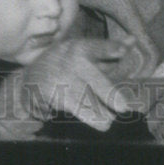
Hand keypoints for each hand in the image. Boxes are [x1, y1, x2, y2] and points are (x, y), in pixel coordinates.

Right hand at [0, 38, 132, 136]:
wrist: (30, 80)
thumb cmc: (66, 68)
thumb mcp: (84, 55)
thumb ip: (108, 51)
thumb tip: (133, 40)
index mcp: (78, 46)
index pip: (95, 47)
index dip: (109, 48)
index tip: (124, 51)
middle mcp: (68, 58)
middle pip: (92, 77)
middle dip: (108, 93)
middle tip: (123, 108)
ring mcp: (59, 76)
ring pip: (84, 97)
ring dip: (99, 111)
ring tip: (110, 120)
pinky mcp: (51, 93)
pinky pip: (75, 107)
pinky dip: (90, 116)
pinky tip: (103, 124)